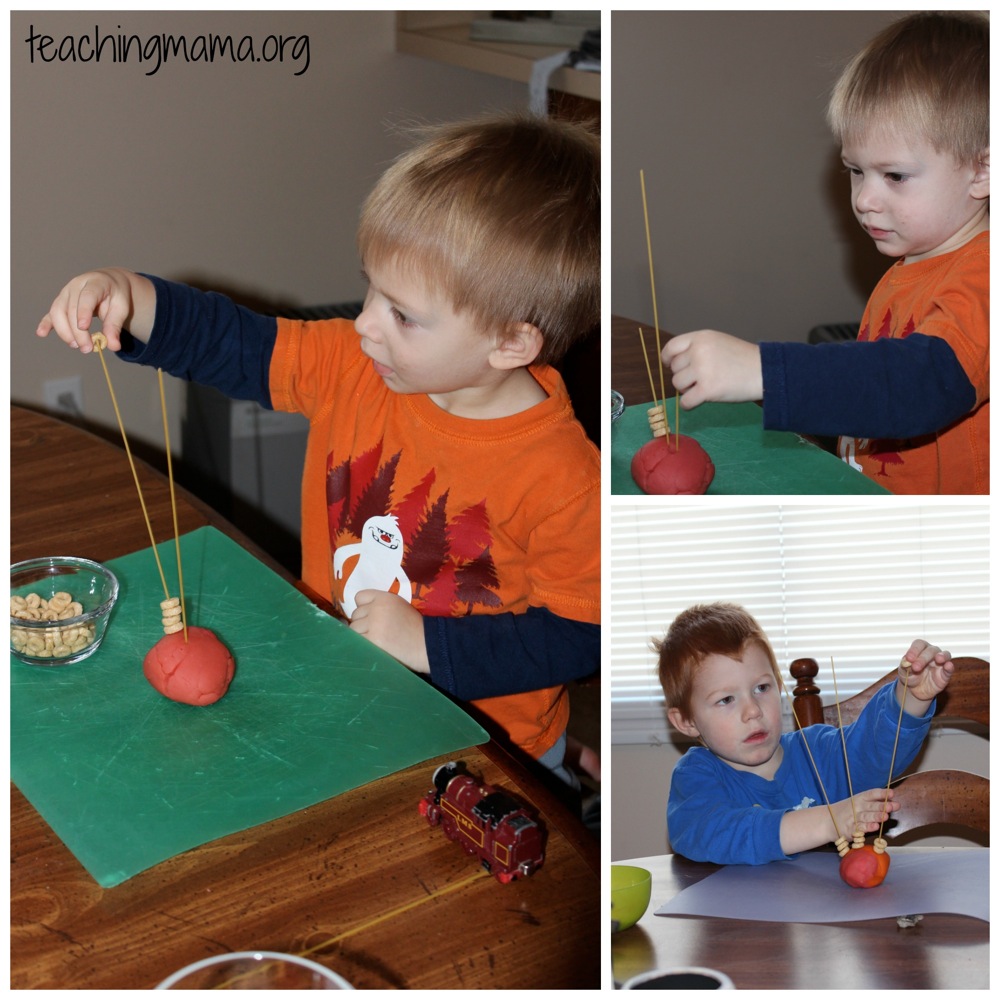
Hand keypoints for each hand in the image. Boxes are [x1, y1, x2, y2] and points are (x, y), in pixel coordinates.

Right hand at [36, 268, 154, 351]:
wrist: (109, 283)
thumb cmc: (116, 296)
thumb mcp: (122, 308)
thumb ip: (115, 326)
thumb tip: (113, 346)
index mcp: (95, 283)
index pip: (87, 296)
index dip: (84, 311)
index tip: (83, 327)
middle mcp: (76, 285)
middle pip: (71, 309)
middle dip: (77, 331)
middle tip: (87, 349)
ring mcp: (65, 293)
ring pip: (58, 311)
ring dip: (64, 331)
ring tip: (76, 346)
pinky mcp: (60, 302)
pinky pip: (51, 313)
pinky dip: (46, 323)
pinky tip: (42, 333)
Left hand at [348, 590, 429, 673]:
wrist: (428, 645)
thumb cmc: (415, 628)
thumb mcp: (400, 607)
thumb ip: (381, 606)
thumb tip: (359, 615)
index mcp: (385, 597)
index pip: (360, 597)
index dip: (364, 608)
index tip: (372, 616)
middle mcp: (377, 608)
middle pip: (355, 615)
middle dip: (363, 624)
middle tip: (378, 632)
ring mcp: (374, 624)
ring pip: (354, 629)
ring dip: (362, 636)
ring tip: (378, 640)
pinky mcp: (373, 640)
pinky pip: (357, 641)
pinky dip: (363, 645)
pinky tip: (375, 647)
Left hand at [661, 330, 762, 408]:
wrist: (765, 371)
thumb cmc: (742, 359)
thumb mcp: (718, 342)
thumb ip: (697, 348)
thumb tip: (673, 362)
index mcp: (701, 338)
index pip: (672, 347)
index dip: (667, 358)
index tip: (669, 365)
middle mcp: (699, 351)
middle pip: (674, 369)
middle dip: (684, 376)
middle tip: (700, 379)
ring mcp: (702, 370)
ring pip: (678, 385)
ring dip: (687, 389)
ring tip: (705, 387)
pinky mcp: (707, 390)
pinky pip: (685, 402)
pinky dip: (689, 404)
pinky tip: (699, 401)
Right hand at [833, 787, 897, 839]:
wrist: (828, 821)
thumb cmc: (848, 811)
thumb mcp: (858, 803)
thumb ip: (875, 803)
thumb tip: (893, 802)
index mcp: (860, 798)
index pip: (871, 794)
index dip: (882, 793)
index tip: (892, 793)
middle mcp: (857, 807)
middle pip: (870, 806)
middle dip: (882, 806)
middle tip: (892, 806)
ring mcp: (853, 818)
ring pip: (866, 817)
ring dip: (876, 816)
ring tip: (885, 816)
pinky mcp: (851, 829)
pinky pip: (860, 828)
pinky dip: (867, 827)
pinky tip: (874, 827)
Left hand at [897, 639, 954, 709]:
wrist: (915, 690)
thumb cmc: (909, 676)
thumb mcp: (903, 672)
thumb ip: (905, 666)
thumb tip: (906, 661)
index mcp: (920, 649)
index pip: (919, 644)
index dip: (914, 650)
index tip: (908, 658)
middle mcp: (932, 653)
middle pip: (931, 650)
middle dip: (923, 658)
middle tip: (915, 667)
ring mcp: (940, 663)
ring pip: (945, 655)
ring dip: (943, 656)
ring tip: (939, 659)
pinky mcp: (945, 674)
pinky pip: (950, 669)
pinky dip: (950, 667)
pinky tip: (948, 665)